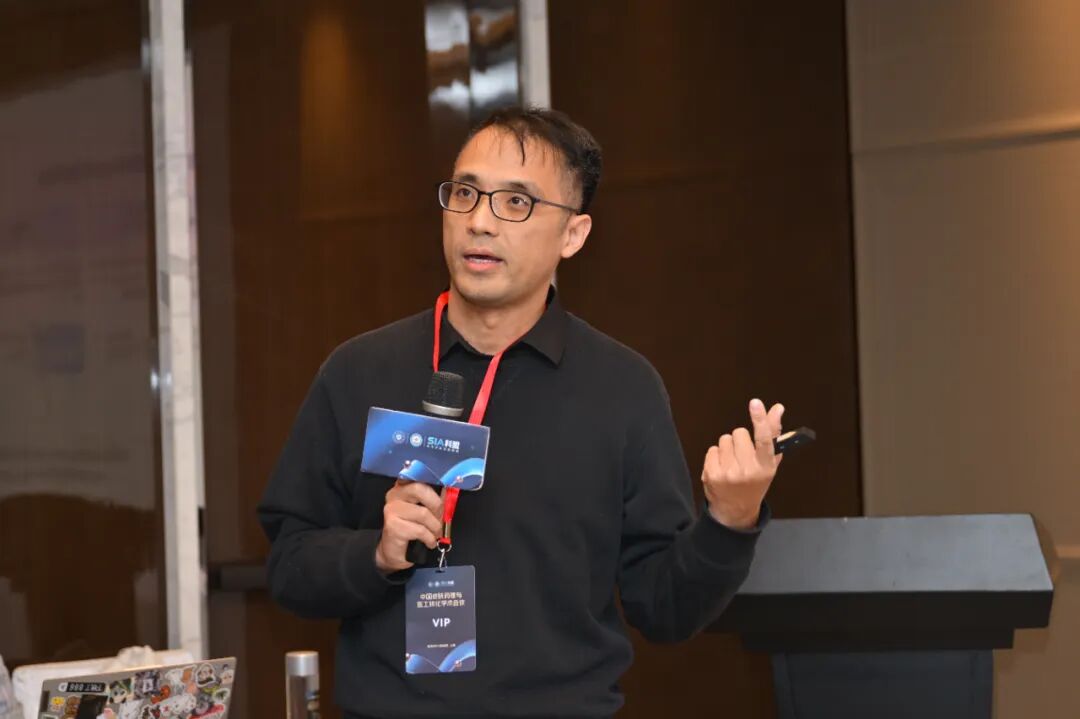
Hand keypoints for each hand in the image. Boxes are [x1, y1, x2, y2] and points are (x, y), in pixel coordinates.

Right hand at [375, 480, 443, 572]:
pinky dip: (429, 538)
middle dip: (436, 505)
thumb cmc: (410, 528)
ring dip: (435, 527)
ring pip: (423, 513)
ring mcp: (391, 510)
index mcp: (402, 487)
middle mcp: (394, 495)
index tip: (445, 487)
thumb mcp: (423, 510)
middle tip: (441, 519)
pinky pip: (419, 530)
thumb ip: (434, 499)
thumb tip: (448, 489)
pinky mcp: (392, 526)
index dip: (432, 480)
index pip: (417, 476)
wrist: (393, 551)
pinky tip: (429, 542)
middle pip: (419, 489)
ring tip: (436, 534)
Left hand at [701, 398, 784, 529]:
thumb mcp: (769, 463)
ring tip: (732, 462)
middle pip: (739, 433)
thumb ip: (774, 435)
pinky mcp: (711, 474)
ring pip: (724, 439)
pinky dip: (716, 455)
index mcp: (765, 466)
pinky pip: (712, 449)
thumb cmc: (755, 482)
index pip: (764, 439)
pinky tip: (722, 467)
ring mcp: (727, 472)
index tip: (755, 403)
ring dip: (728, 447)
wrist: (735, 510)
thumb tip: (777, 408)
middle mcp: (747, 470)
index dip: (760, 419)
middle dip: (740, 440)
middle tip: (743, 455)